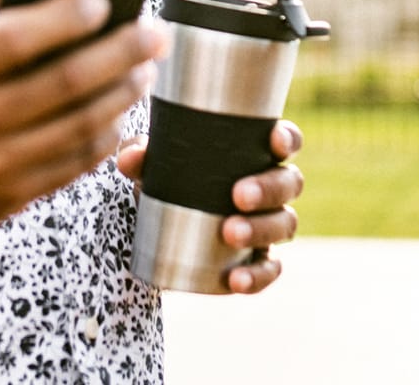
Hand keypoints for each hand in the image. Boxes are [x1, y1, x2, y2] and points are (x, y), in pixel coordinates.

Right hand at [0, 0, 168, 265]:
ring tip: (144, 67)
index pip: (13, 39)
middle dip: (118, 52)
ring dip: (122, 93)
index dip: (64, 17)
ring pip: (78, 126)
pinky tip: (120, 110)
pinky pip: (73, 165)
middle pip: (62, 82)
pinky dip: (106, 135)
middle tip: (151, 31)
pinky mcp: (10, 197)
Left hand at [117, 120, 304, 293]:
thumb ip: (141, 154)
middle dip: (268, 189)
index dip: (287, 138)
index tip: (275, 141)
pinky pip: (269, 269)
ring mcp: (269, 223)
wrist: (162, 222)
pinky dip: (257, 276)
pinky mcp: (259, 258)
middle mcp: (271, 186)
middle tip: (238, 196)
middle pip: (288, 183)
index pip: (284, 140)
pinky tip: (237, 280)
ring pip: (285, 224)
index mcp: (254, 151)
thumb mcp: (155, 161)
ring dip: (261, 230)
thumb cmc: (171, 174)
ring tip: (229, 233)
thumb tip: (129, 158)